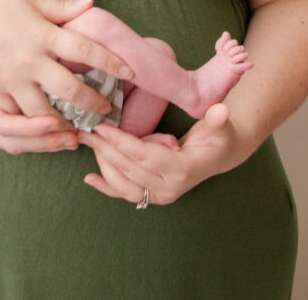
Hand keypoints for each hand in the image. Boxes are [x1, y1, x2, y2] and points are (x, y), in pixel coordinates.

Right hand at [0, 0, 130, 119]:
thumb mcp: (27, 2)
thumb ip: (61, 9)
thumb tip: (91, 2)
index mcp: (42, 34)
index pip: (86, 50)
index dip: (111, 62)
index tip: (130, 71)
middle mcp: (29, 60)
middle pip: (71, 89)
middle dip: (93, 104)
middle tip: (107, 111)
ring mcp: (11, 79)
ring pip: (43, 113)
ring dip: (64, 125)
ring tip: (78, 131)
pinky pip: (14, 116)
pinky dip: (30, 128)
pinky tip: (42, 132)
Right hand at [0, 38, 78, 154]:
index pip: (0, 124)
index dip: (28, 127)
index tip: (54, 123)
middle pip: (12, 141)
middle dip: (45, 142)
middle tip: (75, 137)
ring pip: (12, 142)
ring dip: (42, 142)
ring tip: (72, 137)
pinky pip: (8, 134)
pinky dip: (32, 136)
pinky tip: (52, 128)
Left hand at [81, 103, 235, 204]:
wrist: (220, 156)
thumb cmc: (218, 137)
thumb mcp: (220, 127)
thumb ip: (217, 120)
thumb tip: (221, 111)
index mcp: (183, 169)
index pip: (145, 156)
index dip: (122, 142)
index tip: (102, 127)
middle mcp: (169, 188)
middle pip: (130, 169)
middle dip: (105, 149)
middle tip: (86, 130)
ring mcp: (160, 195)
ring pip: (124, 184)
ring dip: (102, 164)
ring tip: (87, 142)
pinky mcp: (153, 196)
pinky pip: (126, 194)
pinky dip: (106, 187)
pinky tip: (88, 179)